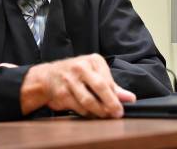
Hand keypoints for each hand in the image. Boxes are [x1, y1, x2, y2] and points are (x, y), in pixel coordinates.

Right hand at [20, 54, 135, 118]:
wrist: (47, 76)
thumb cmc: (75, 74)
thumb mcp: (94, 74)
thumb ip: (112, 87)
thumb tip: (130, 98)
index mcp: (93, 60)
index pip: (108, 80)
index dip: (116, 96)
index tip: (121, 108)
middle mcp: (81, 67)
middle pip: (100, 87)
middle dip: (110, 103)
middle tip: (117, 113)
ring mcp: (70, 79)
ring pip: (88, 100)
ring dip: (98, 111)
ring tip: (103, 115)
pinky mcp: (62, 92)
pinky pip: (78, 107)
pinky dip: (85, 113)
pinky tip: (89, 113)